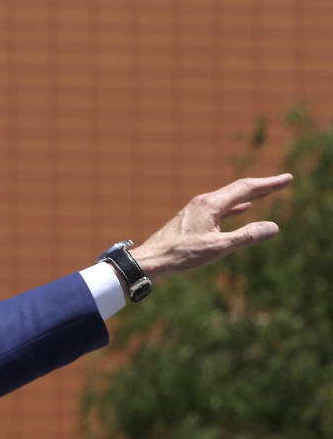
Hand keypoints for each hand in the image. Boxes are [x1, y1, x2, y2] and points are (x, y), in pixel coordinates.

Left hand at [129, 173, 292, 281]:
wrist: (151, 259)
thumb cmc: (181, 255)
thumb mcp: (217, 248)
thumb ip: (245, 237)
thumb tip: (273, 227)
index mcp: (211, 205)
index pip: (246, 189)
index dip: (269, 184)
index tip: (288, 179)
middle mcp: (203, 202)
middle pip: (237, 189)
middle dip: (262, 186)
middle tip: (284, 181)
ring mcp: (196, 210)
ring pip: (228, 198)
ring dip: (249, 195)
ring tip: (265, 192)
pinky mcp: (192, 219)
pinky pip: (220, 208)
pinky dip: (235, 206)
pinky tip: (241, 209)